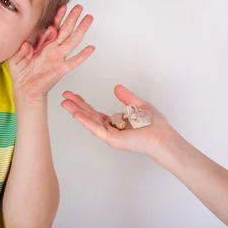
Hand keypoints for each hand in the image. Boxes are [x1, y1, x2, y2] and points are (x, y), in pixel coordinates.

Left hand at [9, 5, 94, 102]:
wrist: (25, 89)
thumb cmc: (20, 73)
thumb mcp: (14, 58)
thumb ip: (20, 51)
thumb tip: (27, 44)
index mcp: (43, 43)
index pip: (52, 26)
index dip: (58, 17)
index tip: (62, 7)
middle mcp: (53, 48)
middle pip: (65, 30)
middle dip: (72, 18)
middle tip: (79, 8)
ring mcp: (58, 58)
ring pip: (72, 41)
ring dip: (81, 30)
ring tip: (88, 19)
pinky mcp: (61, 69)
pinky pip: (74, 61)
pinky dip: (83, 55)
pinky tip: (91, 48)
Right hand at [61, 85, 177, 159]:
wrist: (163, 136)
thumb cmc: (154, 124)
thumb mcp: (138, 105)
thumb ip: (126, 97)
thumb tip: (116, 87)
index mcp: (115, 123)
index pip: (95, 112)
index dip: (83, 103)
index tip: (73, 95)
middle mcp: (111, 129)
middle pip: (89, 116)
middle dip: (76, 106)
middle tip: (64, 96)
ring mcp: (110, 135)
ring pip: (89, 121)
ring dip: (76, 112)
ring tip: (64, 103)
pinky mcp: (112, 139)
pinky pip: (96, 128)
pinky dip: (85, 120)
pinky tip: (76, 113)